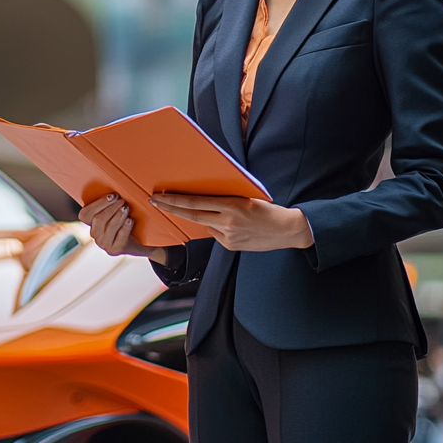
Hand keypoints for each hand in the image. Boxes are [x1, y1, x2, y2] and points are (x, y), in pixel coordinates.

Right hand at [78, 193, 161, 259]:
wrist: (142, 242)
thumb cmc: (128, 221)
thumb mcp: (117, 210)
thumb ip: (111, 201)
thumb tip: (112, 181)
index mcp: (91, 223)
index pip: (85, 214)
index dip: (97, 203)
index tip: (112, 195)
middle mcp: (95, 234)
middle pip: (97, 219)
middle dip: (110, 207)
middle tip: (122, 199)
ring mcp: (104, 244)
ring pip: (108, 227)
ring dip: (118, 215)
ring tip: (127, 208)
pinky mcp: (115, 250)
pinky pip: (119, 237)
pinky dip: (125, 227)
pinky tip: (130, 220)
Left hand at [149, 193, 312, 250]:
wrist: (288, 230)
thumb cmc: (268, 209)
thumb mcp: (247, 197)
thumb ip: (226, 198)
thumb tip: (204, 197)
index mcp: (232, 206)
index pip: (196, 202)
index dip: (175, 200)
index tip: (159, 196)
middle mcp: (228, 222)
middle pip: (192, 215)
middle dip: (171, 208)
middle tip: (154, 201)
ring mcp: (228, 237)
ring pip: (204, 224)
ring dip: (197, 216)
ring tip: (204, 210)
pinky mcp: (230, 246)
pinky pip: (214, 234)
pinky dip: (215, 226)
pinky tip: (228, 223)